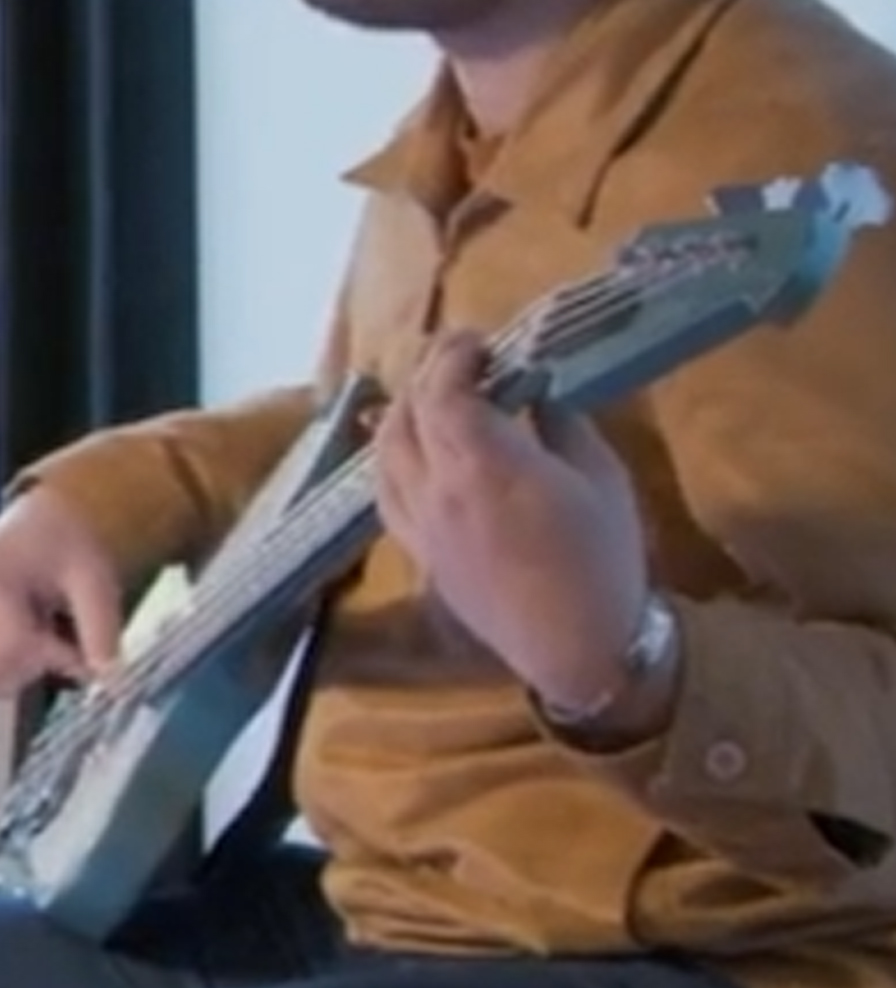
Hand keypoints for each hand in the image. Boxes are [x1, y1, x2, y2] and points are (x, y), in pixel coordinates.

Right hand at [0, 486, 135, 700]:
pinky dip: (13, 663)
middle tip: (67, 646)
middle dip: (36, 670)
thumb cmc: (71, 540)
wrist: (49, 518)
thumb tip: (108, 677)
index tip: (86, 653)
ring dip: (23, 670)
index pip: (11, 649)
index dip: (54, 660)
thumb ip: (101, 630)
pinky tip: (35, 634)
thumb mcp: (96, 580)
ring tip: (50, 637)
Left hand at [364, 328, 655, 717]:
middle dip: (428, 376)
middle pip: (407, 415)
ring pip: (384, 453)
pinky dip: (392, 458)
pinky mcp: (418, 553)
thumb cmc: (603, 561)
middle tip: (460, 361)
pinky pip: (385, 492)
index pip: (444, 390)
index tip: (477, 339)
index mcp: (484, 464)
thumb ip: (562, 426)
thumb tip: (537, 393)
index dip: (453, 355)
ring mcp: (419, 524)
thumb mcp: (602, 479)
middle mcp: (436, 489)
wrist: (576, 648)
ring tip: (432, 398)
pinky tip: (413, 453)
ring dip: (402, 414)